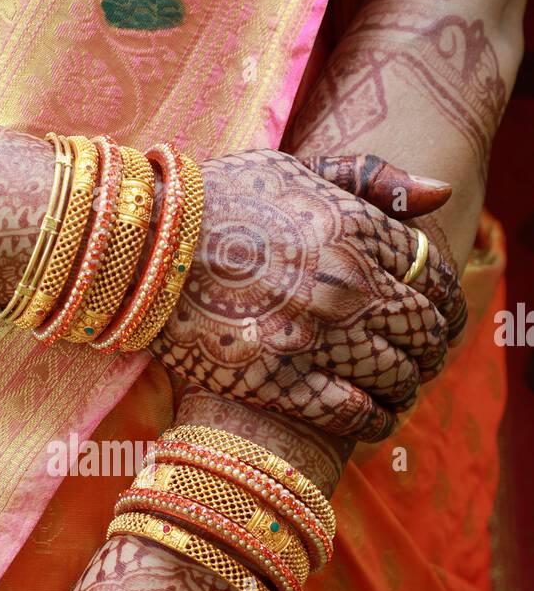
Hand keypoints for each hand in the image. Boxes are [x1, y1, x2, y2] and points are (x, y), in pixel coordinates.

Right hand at [156, 149, 464, 440]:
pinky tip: (371, 420)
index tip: (438, 318)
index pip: (436, 277)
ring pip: (397, 375)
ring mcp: (313, 337)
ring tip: (398, 392)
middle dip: (430, 350)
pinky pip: (352, 414)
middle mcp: (345, 285)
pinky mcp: (278, 380)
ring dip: (406, 388)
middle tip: (420, 360)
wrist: (144, 246)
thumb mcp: (297, 169)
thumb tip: (440, 194)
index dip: (446, 303)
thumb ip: (371, 178)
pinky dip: (372, 422)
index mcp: (355, 230)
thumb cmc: (218, 200)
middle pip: (424, 330)